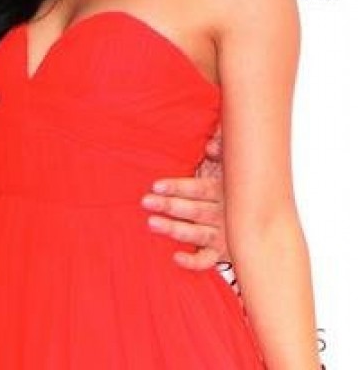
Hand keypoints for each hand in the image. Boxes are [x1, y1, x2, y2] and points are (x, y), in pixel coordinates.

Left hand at [143, 128, 228, 270]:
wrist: (264, 219)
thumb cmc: (234, 187)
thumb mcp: (230, 166)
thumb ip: (222, 152)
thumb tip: (211, 146)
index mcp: (225, 192)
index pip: (199, 189)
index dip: (178, 187)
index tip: (156, 186)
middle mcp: (225, 214)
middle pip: (195, 210)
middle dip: (170, 206)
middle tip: (146, 201)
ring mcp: (224, 235)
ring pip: (198, 234)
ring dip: (175, 230)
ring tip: (152, 223)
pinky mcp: (222, 253)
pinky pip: (207, 261)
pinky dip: (194, 262)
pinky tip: (176, 258)